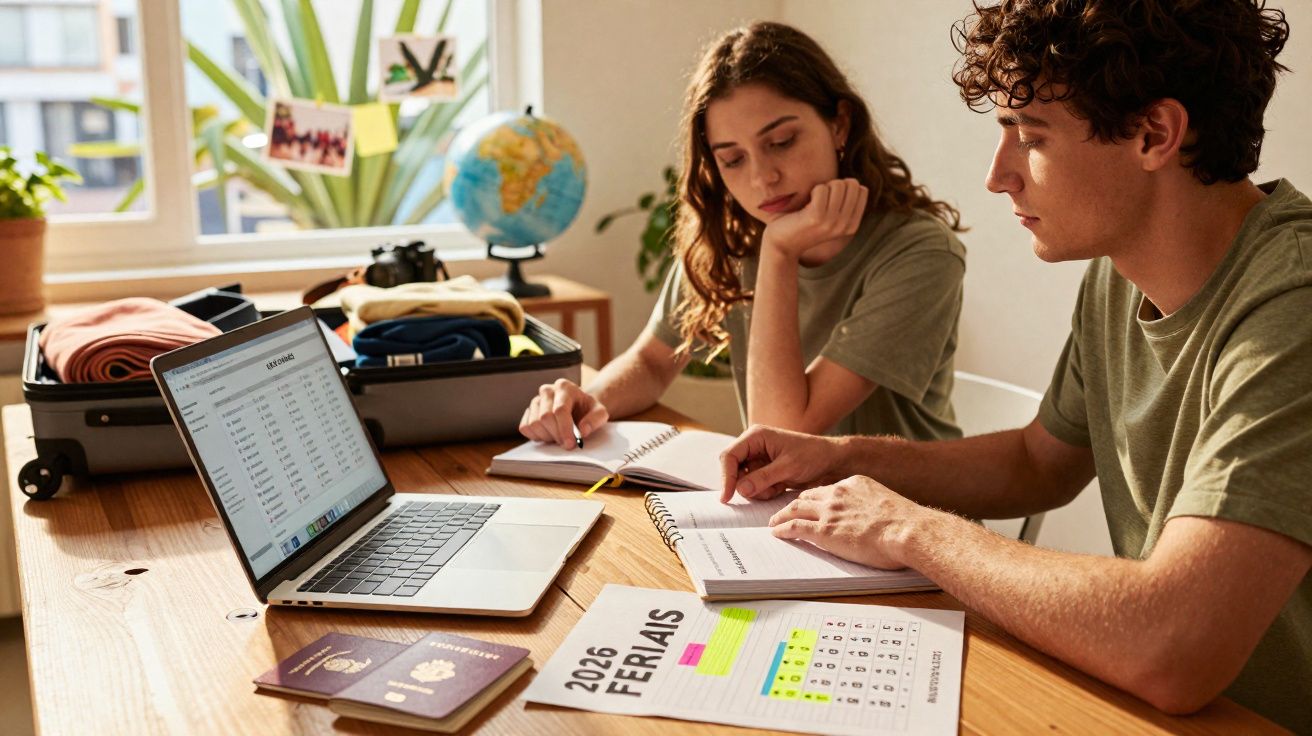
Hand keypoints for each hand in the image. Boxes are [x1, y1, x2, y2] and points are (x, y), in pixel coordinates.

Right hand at [518, 378, 608, 448]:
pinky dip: (537, 436)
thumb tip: (583, 431)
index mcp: (565, 387)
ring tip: (560, 436)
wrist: (578, 408)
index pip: (559, 410)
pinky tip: (550, 434)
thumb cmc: (587, 410)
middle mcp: (547, 390)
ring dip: (548, 436)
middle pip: (545, 418)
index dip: (565, 429)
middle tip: (567, 443)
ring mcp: (535, 400)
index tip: (570, 444)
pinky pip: (525, 428)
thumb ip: (595, 420)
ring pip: (534, 424)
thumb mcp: (600, 413)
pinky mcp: (528, 412)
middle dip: (557, 435)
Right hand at [719, 424, 846, 501]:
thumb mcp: (788, 467)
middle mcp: (753, 447)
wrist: (831, 462)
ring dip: (758, 490)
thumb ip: (763, 478)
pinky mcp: (764, 472)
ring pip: (743, 482)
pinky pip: (754, 487)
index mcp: (756, 437)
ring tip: (778, 487)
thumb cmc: (813, 455)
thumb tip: (740, 489)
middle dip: (747, 485)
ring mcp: (758, 460)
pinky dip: (765, 492)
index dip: (726, 477)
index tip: (727, 497)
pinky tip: (781, 487)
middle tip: (766, 491)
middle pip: (734, 471)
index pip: (730, 456)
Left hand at [761, 178, 867, 259]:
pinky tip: (806, 205)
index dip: (845, 187)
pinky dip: (813, 191)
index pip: (862, 190)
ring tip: (813, 202)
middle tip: (821, 199)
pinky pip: (821, 189)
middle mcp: (845, 225)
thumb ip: (845, 204)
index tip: (831, 199)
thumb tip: (855, 182)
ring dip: (823, 187)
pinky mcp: (816, 217)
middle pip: (852, 184)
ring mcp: (832, 222)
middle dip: (835, 184)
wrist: (782, 244)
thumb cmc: (805, 224)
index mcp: (852, 225)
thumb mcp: (831, 217)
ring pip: (838, 184)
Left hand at [768, 478, 924, 569]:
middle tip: (785, 511)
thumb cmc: (906, 524)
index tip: (810, 503)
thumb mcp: (888, 505)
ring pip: (796, 508)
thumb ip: (874, 508)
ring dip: (782, 515)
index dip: (816, 497)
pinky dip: (783, 529)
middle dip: (794, 503)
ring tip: (774, 522)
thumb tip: (876, 522)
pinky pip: (795, 527)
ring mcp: (829, 511)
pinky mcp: (824, 530)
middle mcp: (838, 493)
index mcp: (855, 484)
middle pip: (807, 495)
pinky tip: (777, 533)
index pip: (827, 489)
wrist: (907, 529)